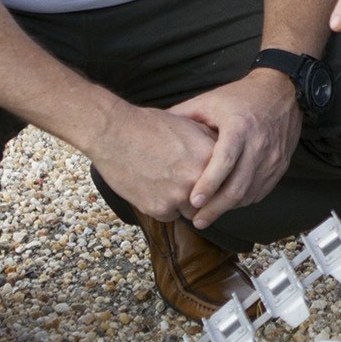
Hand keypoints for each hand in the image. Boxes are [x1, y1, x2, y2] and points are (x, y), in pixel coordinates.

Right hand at [86, 104, 221, 224]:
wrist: (113, 133)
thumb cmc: (149, 125)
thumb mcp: (189, 125)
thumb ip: (210, 143)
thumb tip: (226, 155)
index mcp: (210, 158)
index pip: (227, 182)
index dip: (219, 184)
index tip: (213, 184)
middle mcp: (199, 180)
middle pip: (212, 201)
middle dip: (203, 197)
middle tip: (187, 186)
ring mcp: (179, 197)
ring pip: (192, 212)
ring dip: (183, 203)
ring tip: (167, 184)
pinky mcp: (159, 209)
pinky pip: (169, 216)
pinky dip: (162, 206)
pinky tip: (151, 187)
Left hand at [168, 71, 302, 225]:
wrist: (280, 92)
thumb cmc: (238, 98)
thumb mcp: (208, 102)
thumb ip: (181, 118)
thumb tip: (152, 132)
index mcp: (239, 126)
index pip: (225, 161)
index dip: (209, 183)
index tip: (193, 201)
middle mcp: (259, 144)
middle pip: (238, 185)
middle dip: (216, 207)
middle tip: (196, 220)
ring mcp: (273, 157)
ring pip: (249, 193)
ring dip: (228, 208)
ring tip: (207, 215)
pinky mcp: (280, 166)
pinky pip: (260, 191)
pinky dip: (242, 201)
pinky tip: (227, 204)